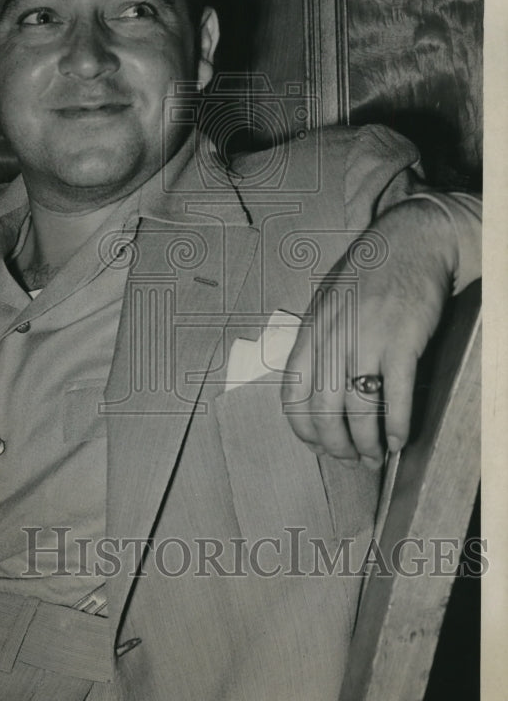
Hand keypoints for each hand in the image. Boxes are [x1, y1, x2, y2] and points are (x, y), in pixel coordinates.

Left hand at [281, 199, 456, 467]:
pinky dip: (397, 425)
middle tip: (350, 460)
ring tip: (375, 456)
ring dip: (367, 442)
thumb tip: (314, 388)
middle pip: (325, 410)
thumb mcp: (327, 304)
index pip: (293, 395)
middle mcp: (333, 339)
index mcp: (310, 332)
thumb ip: (318, 342)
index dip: (304, 430)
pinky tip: (399, 440)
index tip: (318, 446)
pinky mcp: (403, 341)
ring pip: (360, 409)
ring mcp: (367, 339)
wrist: (408, 241)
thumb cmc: (366, 275)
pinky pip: (396, 395)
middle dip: (337, 445)